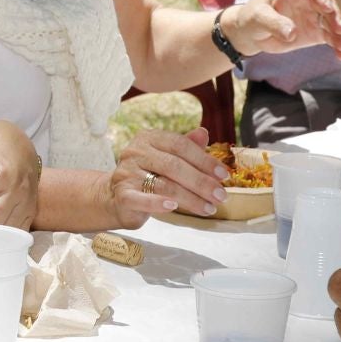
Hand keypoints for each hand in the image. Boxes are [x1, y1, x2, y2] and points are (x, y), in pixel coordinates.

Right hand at [109, 127, 226, 220]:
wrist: (116, 197)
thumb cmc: (147, 176)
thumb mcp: (166, 158)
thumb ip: (185, 147)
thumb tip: (203, 132)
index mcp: (148, 138)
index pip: (180, 145)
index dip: (204, 160)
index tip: (224, 175)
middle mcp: (135, 152)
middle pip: (174, 165)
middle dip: (201, 182)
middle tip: (221, 196)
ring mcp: (127, 173)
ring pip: (164, 185)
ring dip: (191, 199)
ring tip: (209, 208)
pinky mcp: (122, 194)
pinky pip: (141, 199)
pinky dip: (157, 203)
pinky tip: (174, 208)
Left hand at [222, 0, 340, 59]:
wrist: (252, 33)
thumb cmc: (252, 18)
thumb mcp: (258, 18)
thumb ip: (273, 23)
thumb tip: (292, 33)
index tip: (326, 6)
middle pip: (327, 3)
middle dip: (335, 16)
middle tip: (340, 30)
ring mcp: (314, 15)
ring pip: (332, 21)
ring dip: (339, 33)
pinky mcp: (316, 31)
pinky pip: (330, 37)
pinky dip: (337, 45)